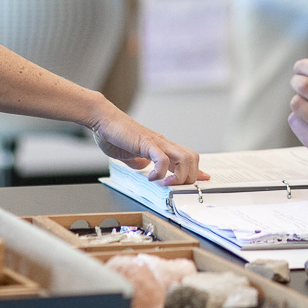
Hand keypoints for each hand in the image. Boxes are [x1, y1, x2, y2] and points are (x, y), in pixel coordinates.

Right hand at [88, 102, 206, 185]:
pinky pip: (162, 158)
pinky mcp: (146, 142)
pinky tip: (151, 178)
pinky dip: (160, 172)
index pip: (186, 158)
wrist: (103, 119)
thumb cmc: (113, 134)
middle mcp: (163, 143)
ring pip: (184, 158)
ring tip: (165, 184)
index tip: (204, 179)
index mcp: (160, 147)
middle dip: (188, 177)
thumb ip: (138, 161)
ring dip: (179, 176)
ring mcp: (156, 142)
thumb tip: (143, 167)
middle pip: (192, 158)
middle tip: (174, 188)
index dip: (196, 170)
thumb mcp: (128, 154)